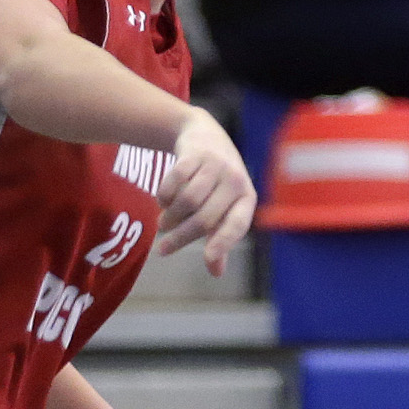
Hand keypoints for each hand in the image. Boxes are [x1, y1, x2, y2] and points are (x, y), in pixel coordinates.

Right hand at [154, 109, 256, 274]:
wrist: (205, 135)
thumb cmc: (217, 182)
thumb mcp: (224, 207)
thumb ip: (220, 237)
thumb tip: (217, 273)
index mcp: (246, 198)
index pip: (238, 224)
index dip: (224, 242)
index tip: (208, 258)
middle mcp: (235, 180)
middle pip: (204, 218)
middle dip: (181, 238)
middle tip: (163, 250)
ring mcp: (216, 164)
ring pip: (187, 201)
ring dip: (171, 218)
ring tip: (164, 224)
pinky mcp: (195, 153)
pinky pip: (175, 180)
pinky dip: (164, 195)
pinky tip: (162, 202)